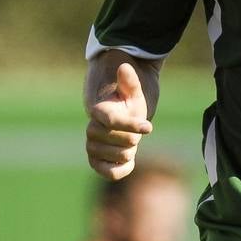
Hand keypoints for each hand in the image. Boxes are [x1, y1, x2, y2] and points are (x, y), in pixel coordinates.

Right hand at [85, 62, 151, 180]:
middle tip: (134, 130)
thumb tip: (124, 66)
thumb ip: (129, 81)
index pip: (114, 121)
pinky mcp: (95, 163)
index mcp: (99, 111)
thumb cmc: (127, 104)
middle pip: (124, 142)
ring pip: (121, 157)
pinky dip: (123, 169)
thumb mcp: (133, 91)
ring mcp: (92, 147)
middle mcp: (91, 130)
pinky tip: (128, 159)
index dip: (132, 125)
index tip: (149, 127)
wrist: (120, 121)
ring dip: (131, 151)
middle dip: (135, 136)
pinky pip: (111, 173)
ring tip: (128, 141)